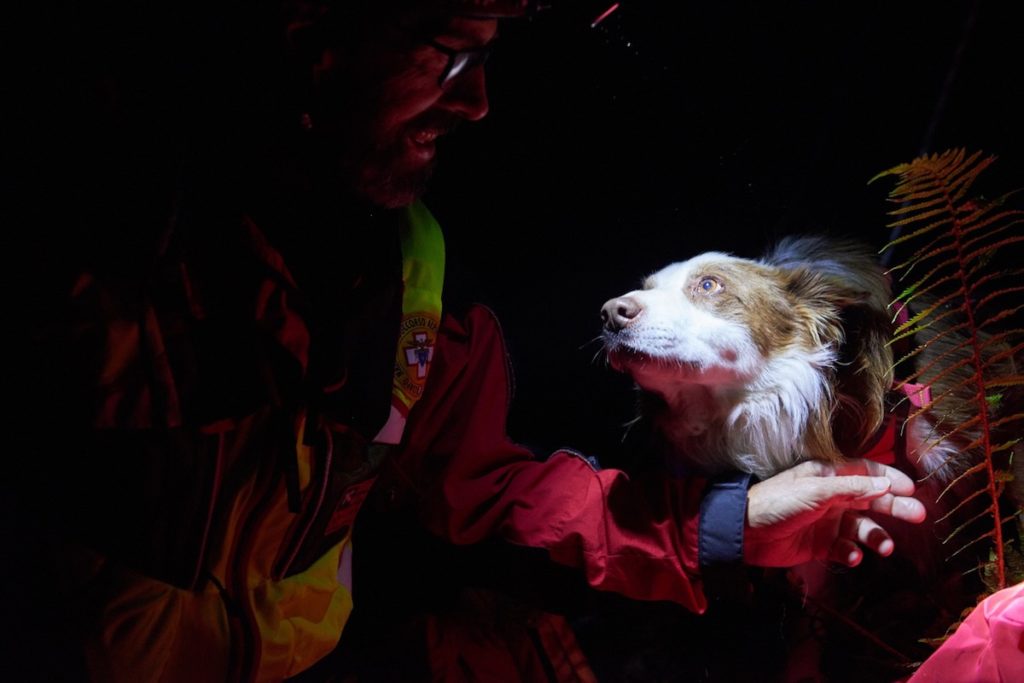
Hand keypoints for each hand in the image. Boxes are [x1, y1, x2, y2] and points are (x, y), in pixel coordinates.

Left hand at [743, 458, 926, 567]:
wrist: (746, 532)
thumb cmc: (777, 502)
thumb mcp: (815, 491)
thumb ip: (851, 489)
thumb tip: (885, 486)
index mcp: (828, 476)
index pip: (866, 473)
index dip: (889, 480)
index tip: (911, 489)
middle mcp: (832, 497)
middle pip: (871, 500)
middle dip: (894, 508)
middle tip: (918, 516)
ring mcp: (827, 522)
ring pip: (862, 527)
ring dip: (875, 536)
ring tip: (883, 547)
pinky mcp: (821, 545)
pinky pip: (845, 548)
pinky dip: (852, 553)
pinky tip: (850, 556)